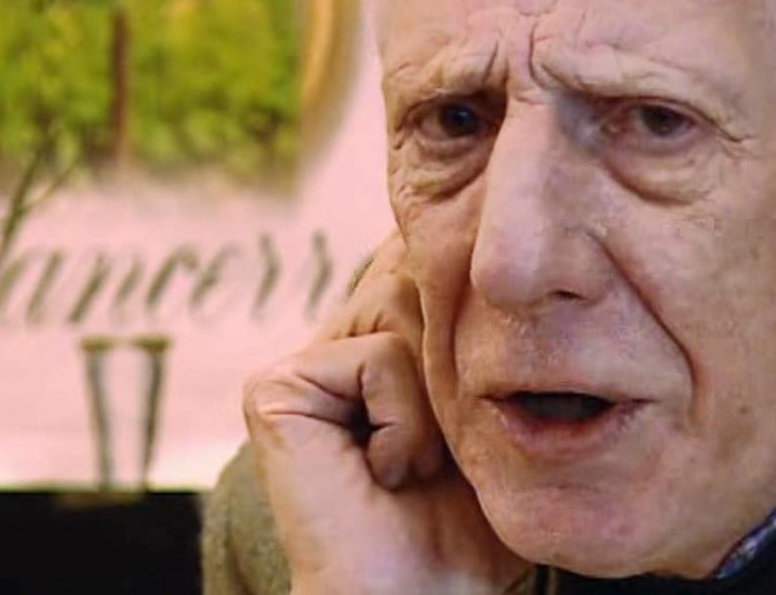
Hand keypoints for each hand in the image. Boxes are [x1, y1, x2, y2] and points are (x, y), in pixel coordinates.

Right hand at [243, 233, 527, 594]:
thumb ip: (490, 334)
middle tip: (446, 454)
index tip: (475, 414)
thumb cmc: (470, 522)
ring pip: (409, 312)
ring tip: (416, 467)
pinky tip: (383, 472)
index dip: (478, 320)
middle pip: (429, 283)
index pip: (439, 274)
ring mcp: (307, 364)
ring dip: (438, 406)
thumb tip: (495, 253)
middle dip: (462, 371)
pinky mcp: (277, 385)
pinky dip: (404, 423)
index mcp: (385, 345)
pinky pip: (380, 355)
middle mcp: (340, 343)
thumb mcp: (498, 413)